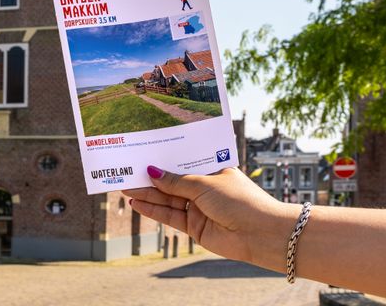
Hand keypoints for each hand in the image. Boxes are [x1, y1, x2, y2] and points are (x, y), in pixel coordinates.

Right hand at [123, 166, 292, 267]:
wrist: (260, 234)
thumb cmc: (239, 200)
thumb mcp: (204, 184)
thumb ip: (176, 181)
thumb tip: (152, 172)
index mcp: (212, 169)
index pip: (183, 161)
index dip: (164, 158)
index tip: (143, 152)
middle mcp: (204, 187)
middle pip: (172, 181)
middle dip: (150, 177)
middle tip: (126, 170)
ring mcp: (199, 207)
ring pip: (168, 199)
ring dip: (147, 194)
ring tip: (124, 186)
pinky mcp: (195, 227)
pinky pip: (170, 216)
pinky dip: (153, 210)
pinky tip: (137, 203)